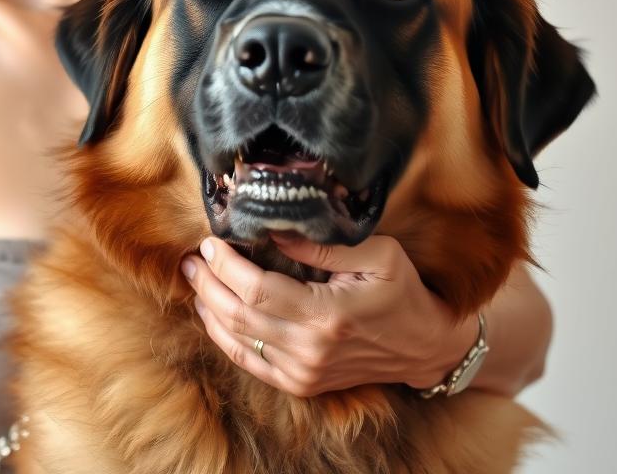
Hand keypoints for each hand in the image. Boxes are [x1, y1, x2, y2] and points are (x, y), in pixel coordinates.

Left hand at [180, 233, 477, 396]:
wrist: (425, 345)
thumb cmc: (402, 291)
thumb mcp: (376, 253)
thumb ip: (322, 245)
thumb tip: (275, 232)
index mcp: (327, 315)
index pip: (256, 289)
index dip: (226, 265)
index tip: (211, 241)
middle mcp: (310, 349)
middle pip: (238, 315)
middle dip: (207, 283)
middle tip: (191, 258)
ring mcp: (305, 372)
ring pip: (237, 341)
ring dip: (209, 308)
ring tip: (195, 278)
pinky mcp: (303, 384)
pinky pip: (250, 363)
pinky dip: (224, 338)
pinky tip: (212, 313)